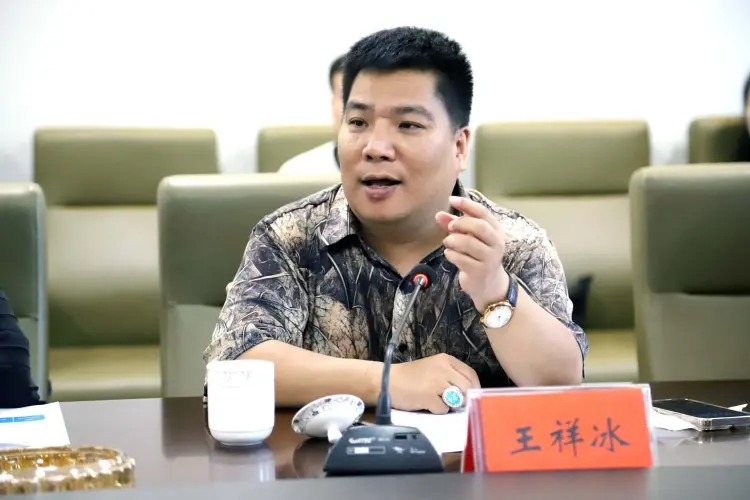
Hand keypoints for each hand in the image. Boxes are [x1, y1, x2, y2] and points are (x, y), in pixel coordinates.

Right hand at [389, 354, 480, 413]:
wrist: (387, 380)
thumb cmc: (410, 377)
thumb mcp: (433, 368)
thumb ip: (451, 375)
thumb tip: (469, 392)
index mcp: (446, 360)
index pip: (471, 374)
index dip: (474, 388)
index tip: (472, 397)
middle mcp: (444, 369)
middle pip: (467, 388)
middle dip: (464, 399)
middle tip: (455, 403)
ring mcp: (437, 383)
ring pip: (458, 399)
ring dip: (451, 404)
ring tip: (437, 400)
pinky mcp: (429, 397)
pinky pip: (443, 409)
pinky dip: (437, 410)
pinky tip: (427, 404)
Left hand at [436, 196, 509, 311]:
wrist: (488, 283)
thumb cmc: (477, 255)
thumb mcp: (468, 237)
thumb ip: (454, 225)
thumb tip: (438, 214)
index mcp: (496, 230)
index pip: (483, 212)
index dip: (466, 204)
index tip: (451, 199)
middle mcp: (496, 243)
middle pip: (479, 226)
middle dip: (461, 224)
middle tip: (450, 227)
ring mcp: (490, 258)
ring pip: (469, 243)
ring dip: (453, 240)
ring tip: (448, 242)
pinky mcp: (480, 271)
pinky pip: (462, 259)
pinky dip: (451, 255)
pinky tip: (450, 254)